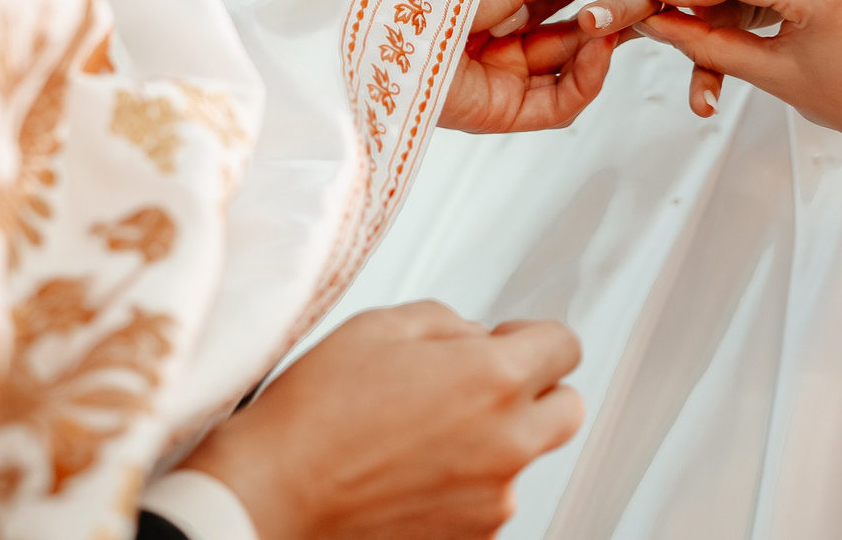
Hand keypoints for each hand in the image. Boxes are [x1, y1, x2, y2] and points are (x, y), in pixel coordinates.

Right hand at [180, 301, 585, 539]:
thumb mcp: (378, 327)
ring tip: (421, 430)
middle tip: (481, 382)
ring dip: (494, 439)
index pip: (564, 346)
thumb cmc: (315, 415)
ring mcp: (491, 501)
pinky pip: (488, 499)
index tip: (509, 339)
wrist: (275, 495)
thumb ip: (447, 322)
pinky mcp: (470, 538)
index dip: (534, 336)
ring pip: (523, 457)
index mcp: (491, 380)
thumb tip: (474, 336)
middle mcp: (505, 444)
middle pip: (566, 408)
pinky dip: (465, 482)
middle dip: (534, 389)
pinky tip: (411, 468)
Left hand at [438, 0, 654, 132]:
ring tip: (620, 20)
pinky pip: (559, 105)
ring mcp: (505, 80)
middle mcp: (504, 44)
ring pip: (573, 74)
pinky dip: (587, 79)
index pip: (565, 7)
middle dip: (608, 25)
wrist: (399, 19)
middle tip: (643, 4)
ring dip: (601, 49)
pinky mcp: (503, 114)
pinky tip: (600, 48)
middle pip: (573, 43)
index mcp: (502, 6)